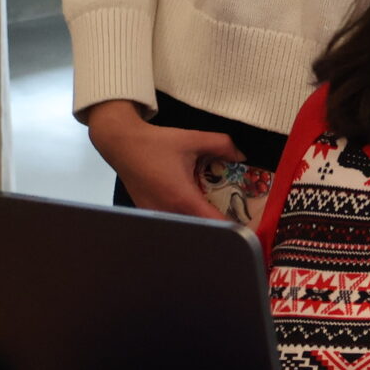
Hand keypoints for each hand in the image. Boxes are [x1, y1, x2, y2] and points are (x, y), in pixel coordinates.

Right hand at [85, 100, 240, 222]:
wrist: (122, 144)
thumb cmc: (156, 143)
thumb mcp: (192, 139)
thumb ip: (222, 144)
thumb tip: (242, 155)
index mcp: (183, 198)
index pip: (215, 224)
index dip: (235, 228)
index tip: (247, 227)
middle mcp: (169, 212)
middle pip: (202, 230)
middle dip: (220, 226)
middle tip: (233, 216)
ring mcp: (157, 216)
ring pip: (186, 228)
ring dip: (200, 222)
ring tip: (213, 211)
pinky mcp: (148, 214)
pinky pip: (172, 222)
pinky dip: (185, 218)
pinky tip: (189, 205)